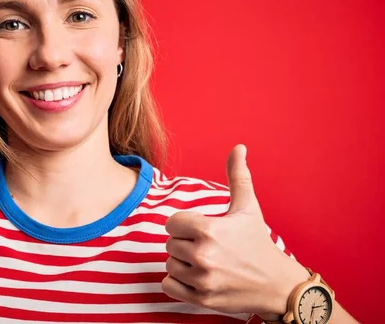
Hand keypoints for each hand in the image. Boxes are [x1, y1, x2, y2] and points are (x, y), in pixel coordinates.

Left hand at [161, 144, 307, 315]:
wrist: (277, 285)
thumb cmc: (258, 243)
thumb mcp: (248, 207)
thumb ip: (237, 176)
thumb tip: (238, 146)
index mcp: (209, 230)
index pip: (172, 223)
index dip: (184, 225)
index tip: (201, 229)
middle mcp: (203, 256)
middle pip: (170, 244)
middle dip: (185, 244)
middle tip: (208, 247)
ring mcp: (202, 280)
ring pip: (170, 264)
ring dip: (183, 263)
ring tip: (206, 262)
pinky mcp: (201, 299)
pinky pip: (168, 285)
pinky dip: (178, 282)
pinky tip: (197, 277)